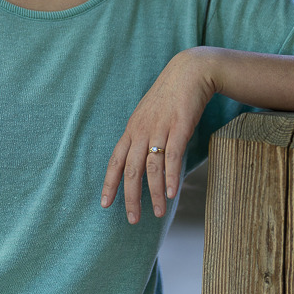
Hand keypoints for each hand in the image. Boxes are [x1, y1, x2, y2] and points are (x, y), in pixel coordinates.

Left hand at [101, 48, 215, 223]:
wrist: (189, 73)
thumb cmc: (170, 97)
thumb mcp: (149, 116)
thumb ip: (143, 136)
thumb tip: (143, 160)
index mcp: (132, 130)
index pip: (115, 161)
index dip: (109, 183)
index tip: (105, 204)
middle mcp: (141, 131)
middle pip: (130, 170)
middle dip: (130, 197)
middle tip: (133, 219)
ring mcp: (159, 129)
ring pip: (151, 167)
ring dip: (154, 193)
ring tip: (157, 213)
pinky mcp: (179, 127)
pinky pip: (172, 156)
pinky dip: (170, 177)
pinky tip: (171, 193)